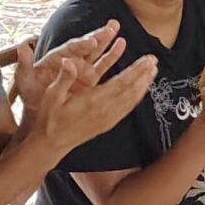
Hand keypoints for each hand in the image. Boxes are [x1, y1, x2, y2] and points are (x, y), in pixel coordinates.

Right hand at [17, 23, 156, 157]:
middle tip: (154, 60)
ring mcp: (107, 119)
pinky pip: (126, 109)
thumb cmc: (49, 118)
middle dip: (143, 75)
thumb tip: (69, 61)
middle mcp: (104, 111)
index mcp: (92, 101)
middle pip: (130, 91)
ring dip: (143, 85)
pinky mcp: (107, 124)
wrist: (51, 144)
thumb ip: (63, 78)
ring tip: (152, 72)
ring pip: (131, 101)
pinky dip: (136, 98)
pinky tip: (141, 90)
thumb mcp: (51, 96)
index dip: (136, 71)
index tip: (146, 60)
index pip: (120, 84)